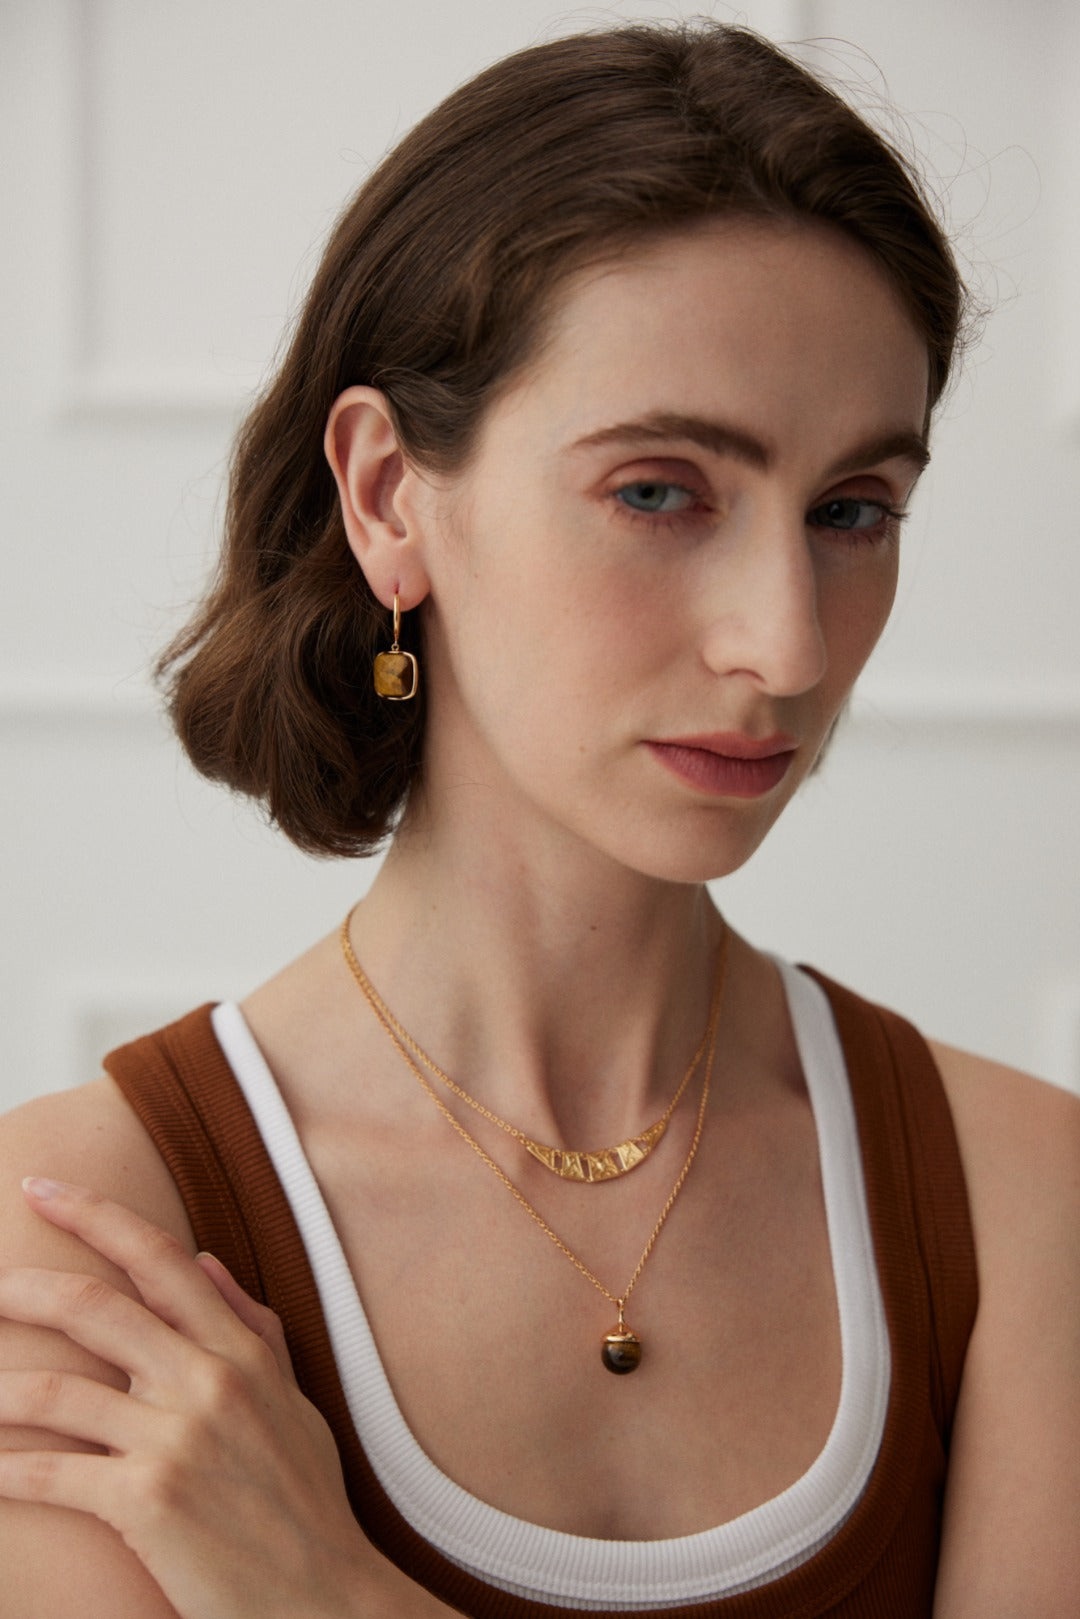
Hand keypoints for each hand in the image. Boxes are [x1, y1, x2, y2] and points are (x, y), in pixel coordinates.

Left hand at [0, 1178, 454, 1618]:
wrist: (325, 1596)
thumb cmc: (306, 1502)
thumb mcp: (291, 1399)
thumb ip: (251, 1325)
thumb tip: (204, 1260)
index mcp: (242, 1349)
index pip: (159, 1258)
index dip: (93, 1215)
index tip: (42, 1188)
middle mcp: (209, 1380)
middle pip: (95, 1308)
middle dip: (23, 1288)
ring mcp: (177, 1439)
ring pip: (56, 1391)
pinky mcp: (147, 1500)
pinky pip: (53, 1471)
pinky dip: (6, 1467)